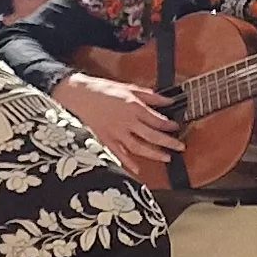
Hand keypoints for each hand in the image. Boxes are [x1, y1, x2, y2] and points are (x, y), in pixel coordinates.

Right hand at [52, 75, 182, 174]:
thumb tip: (168, 101)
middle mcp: (127, 121)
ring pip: (139, 147)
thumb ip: (150, 96)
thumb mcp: (128, 88)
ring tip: (166, 158)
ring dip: (154, 154)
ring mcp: (115, 132)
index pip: (158, 120)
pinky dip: (128, 162)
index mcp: (134, 107)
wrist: (76, 95)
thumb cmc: (101, 90)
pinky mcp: (104, 139)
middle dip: (168, 142)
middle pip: (152, 135)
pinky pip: (118, 153)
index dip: (169, 125)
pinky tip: (137, 169)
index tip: (176, 127)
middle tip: (180, 147)